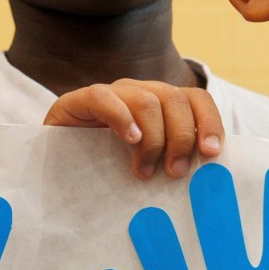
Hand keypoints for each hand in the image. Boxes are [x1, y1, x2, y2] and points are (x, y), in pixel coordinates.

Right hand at [44, 78, 224, 179]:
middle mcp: (139, 93)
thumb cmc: (110, 174)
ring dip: (152, 139)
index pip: (196, 99)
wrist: (57, 171)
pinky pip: (104, 98)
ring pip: (146, 100)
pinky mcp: (79, 101)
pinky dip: (121, 118)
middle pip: (175, 99)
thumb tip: (210, 176)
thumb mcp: (149, 166)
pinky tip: (128, 140)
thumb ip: (174, 162)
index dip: (209, 122)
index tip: (211, 153)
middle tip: (174, 172)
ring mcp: (110, 95)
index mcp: (161, 105)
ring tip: (143, 171)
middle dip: (181, 137)